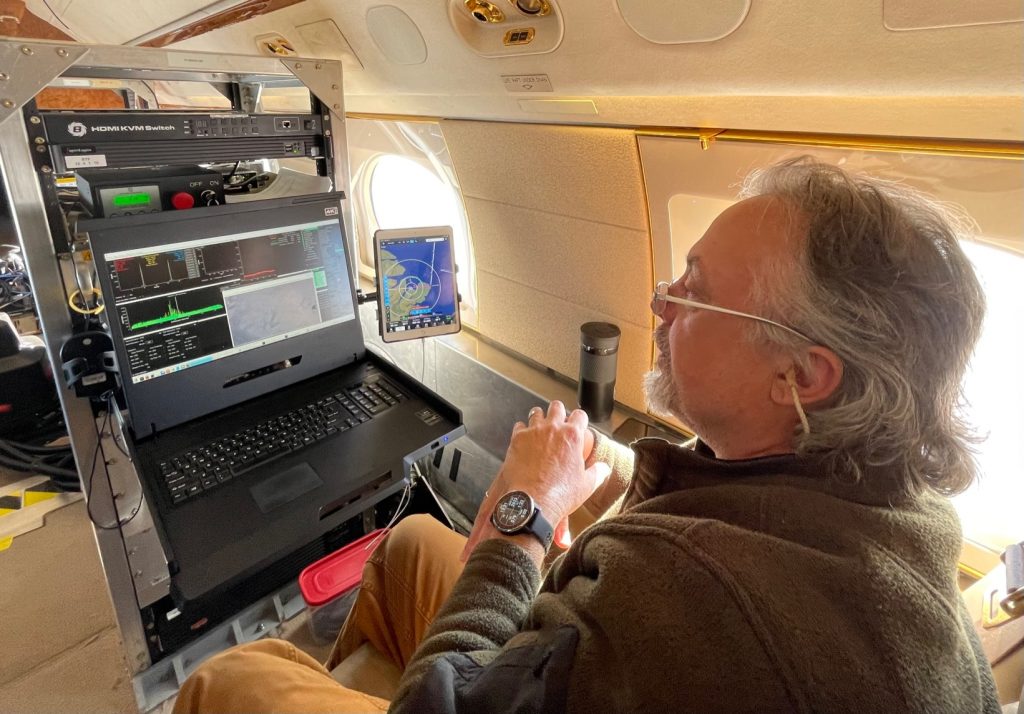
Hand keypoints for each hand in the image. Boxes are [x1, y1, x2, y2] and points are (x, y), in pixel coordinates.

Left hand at [461, 401, 609, 560]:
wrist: (532, 502)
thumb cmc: (559, 495)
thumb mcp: (587, 485)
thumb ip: (597, 472)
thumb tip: (604, 468)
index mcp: (572, 436)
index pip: (580, 415)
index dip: (579, 419)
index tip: (577, 424)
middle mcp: (553, 429)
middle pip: (556, 407)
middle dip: (558, 412)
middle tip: (557, 422)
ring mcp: (534, 432)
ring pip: (536, 412)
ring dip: (539, 418)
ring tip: (540, 427)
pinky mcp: (517, 439)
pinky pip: (519, 426)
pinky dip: (522, 431)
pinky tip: (524, 439)